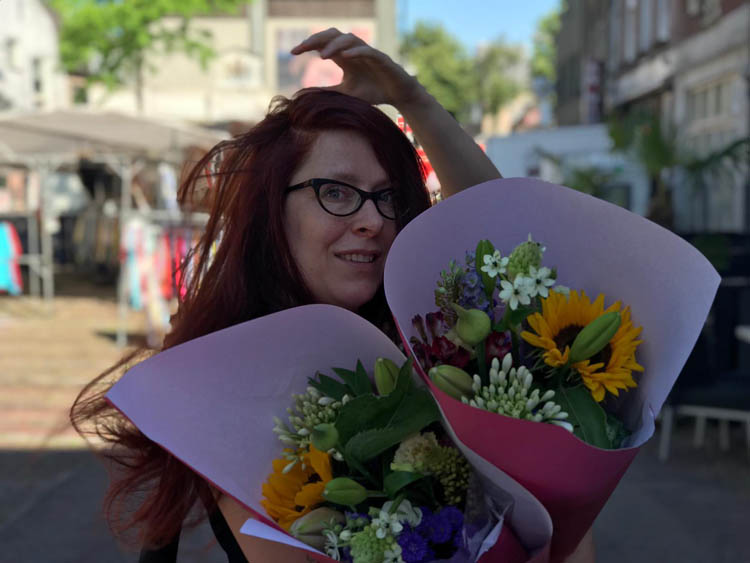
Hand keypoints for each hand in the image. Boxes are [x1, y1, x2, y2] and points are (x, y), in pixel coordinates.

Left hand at [290, 28, 423, 108]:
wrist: (398, 96)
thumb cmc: (372, 92)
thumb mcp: (345, 94)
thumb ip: (327, 92)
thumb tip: (304, 96)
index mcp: (345, 57)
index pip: (323, 44)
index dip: (308, 45)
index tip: (293, 52)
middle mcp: (354, 51)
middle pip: (333, 35)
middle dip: (316, 39)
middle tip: (301, 48)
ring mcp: (368, 53)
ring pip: (349, 39)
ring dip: (334, 45)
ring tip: (322, 56)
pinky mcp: (382, 59)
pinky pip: (368, 51)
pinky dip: (356, 52)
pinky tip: (345, 56)